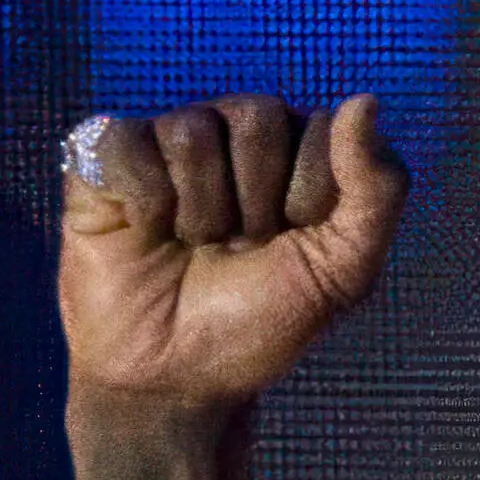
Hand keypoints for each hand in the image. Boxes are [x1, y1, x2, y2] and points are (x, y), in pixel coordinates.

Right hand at [55, 93, 407, 414]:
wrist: (176, 378)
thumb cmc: (257, 324)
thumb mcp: (341, 272)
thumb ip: (376, 191)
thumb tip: (365, 101)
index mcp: (294, 150)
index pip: (324, 129)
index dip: (309, 201)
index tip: (291, 249)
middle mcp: (230, 132)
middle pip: (256, 116)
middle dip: (254, 203)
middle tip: (236, 250)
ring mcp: (165, 140)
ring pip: (192, 131)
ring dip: (200, 211)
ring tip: (190, 246)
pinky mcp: (103, 157)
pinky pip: (128, 143)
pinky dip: (144, 203)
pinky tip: (144, 233)